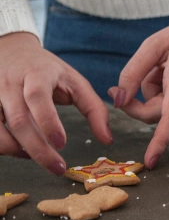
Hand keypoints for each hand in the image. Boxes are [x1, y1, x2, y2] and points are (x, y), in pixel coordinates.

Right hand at [0, 32, 111, 174]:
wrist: (12, 51)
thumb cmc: (49, 71)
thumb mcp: (76, 82)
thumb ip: (94, 109)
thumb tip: (107, 139)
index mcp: (38, 73)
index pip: (37, 96)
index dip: (48, 121)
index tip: (62, 144)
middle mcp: (11, 83)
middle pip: (19, 120)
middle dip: (38, 148)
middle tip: (58, 167)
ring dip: (17, 150)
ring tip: (39, 158)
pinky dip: (3, 146)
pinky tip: (20, 150)